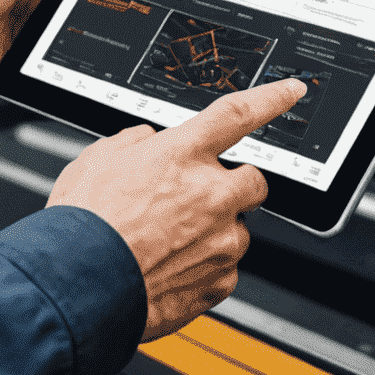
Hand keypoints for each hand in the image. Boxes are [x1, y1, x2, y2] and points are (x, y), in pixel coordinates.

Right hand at [46, 78, 306, 341]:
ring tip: (170, 240)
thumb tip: (146, 142)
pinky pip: (226, 267)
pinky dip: (205, 266)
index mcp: (181, 154)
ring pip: (239, 227)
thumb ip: (132, 142)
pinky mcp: (221, 281)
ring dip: (216, 229)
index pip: (238, 114)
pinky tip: (171, 266)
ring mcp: (221, 240)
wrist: (82, 283)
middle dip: (235, 182)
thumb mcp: (97, 159)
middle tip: (201, 194)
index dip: (271, 99)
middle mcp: (210, 193)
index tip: (292, 91)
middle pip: (254, 178)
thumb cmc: (85, 221)